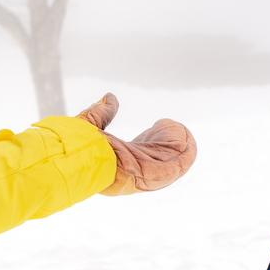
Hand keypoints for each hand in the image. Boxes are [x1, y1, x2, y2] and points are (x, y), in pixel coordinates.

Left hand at [77, 92, 196, 195]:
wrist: (85, 160)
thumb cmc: (83, 147)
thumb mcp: (90, 123)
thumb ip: (101, 112)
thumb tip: (108, 97)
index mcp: (121, 161)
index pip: (142, 152)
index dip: (151, 138)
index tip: (158, 125)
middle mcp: (138, 169)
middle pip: (161, 156)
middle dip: (168, 141)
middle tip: (174, 126)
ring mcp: (153, 172)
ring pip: (174, 157)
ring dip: (180, 143)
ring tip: (180, 129)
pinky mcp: (165, 171)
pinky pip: (183, 158)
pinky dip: (187, 146)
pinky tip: (183, 132)